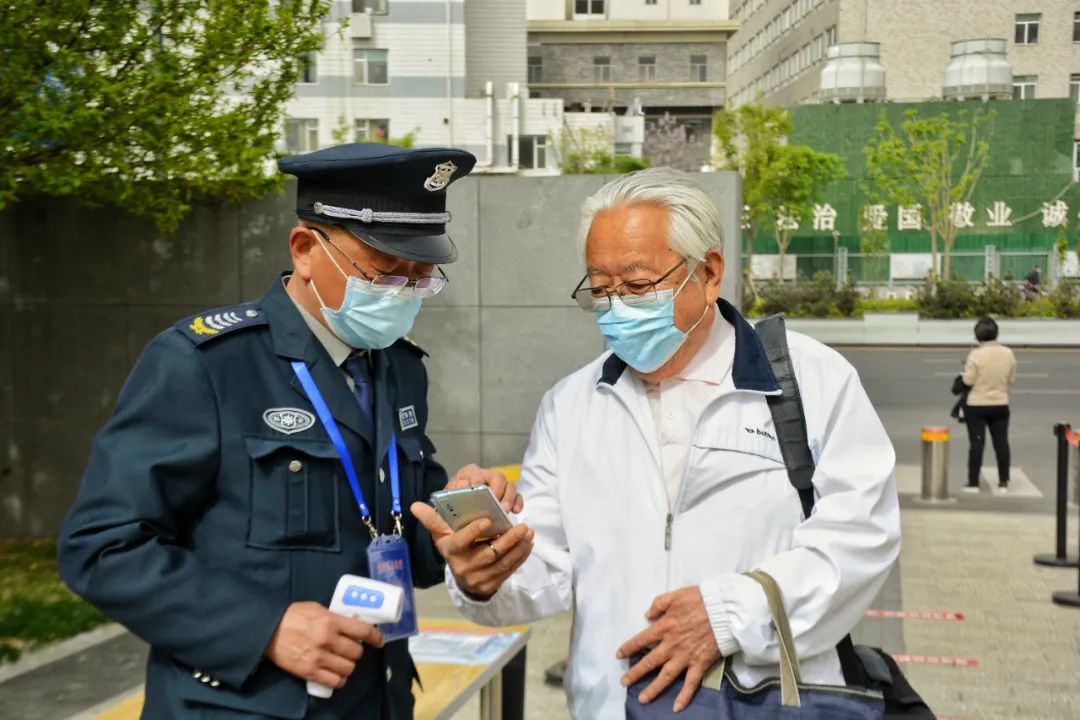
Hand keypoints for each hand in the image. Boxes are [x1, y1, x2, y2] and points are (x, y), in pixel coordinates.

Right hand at [265, 601, 383, 688]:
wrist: (268, 630)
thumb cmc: (293, 616)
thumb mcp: (317, 609)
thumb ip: (335, 617)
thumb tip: (352, 625)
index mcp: (331, 621)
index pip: (362, 630)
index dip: (375, 637)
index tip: (379, 640)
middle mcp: (327, 640)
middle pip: (356, 652)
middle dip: (356, 651)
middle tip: (350, 648)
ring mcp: (318, 658)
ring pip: (348, 668)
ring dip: (348, 666)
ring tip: (343, 661)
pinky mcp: (309, 672)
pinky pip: (334, 681)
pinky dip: (339, 680)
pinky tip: (337, 674)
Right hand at [410, 502, 532, 599]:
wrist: (462, 578)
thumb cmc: (453, 547)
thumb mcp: (441, 534)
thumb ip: (432, 519)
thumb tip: (415, 505)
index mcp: (450, 552)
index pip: (461, 542)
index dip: (473, 531)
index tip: (488, 519)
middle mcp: (463, 567)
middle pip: (488, 555)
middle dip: (507, 540)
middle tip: (522, 526)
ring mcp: (478, 579)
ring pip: (501, 563)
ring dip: (518, 548)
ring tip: (528, 532)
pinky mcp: (492, 585)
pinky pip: (509, 571)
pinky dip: (520, 557)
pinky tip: (527, 545)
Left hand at [448, 464, 523, 513]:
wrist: (454, 517)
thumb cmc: (450, 509)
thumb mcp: (446, 502)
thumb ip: (452, 492)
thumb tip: (464, 484)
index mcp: (468, 474)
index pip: (476, 472)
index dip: (479, 479)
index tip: (480, 492)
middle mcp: (485, 476)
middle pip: (498, 477)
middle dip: (499, 490)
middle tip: (498, 505)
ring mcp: (498, 486)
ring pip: (509, 485)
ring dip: (509, 497)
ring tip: (505, 510)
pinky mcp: (506, 497)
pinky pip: (516, 496)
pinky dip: (518, 502)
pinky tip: (516, 511)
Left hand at [617, 587, 721, 712]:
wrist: (725, 610)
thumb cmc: (701, 600)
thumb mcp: (675, 595)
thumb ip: (658, 604)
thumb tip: (647, 615)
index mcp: (664, 627)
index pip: (642, 640)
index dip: (629, 648)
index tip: (620, 655)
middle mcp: (671, 645)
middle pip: (650, 662)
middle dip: (635, 673)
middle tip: (624, 682)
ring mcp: (685, 656)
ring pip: (666, 676)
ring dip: (653, 688)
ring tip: (642, 699)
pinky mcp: (700, 664)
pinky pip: (691, 683)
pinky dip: (684, 696)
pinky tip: (676, 707)